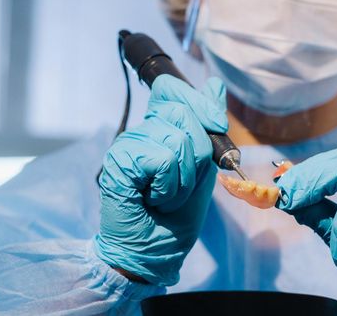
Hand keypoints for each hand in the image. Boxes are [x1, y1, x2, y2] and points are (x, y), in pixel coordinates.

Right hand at [94, 75, 227, 285]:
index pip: (173, 89)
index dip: (200, 103)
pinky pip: (162, 160)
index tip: (217, 126)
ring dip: (184, 180)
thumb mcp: (203, 168)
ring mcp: (128, 143)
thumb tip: (215, 85)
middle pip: (183, 113)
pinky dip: (168, 187)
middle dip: (199, 156)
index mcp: (160, 127)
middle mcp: (142, 130)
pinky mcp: (119, 160)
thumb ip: (209, 129)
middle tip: (181, 184)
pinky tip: (153, 199)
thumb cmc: (177, 215)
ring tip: (167, 196)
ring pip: (178, 140)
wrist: (155, 252)